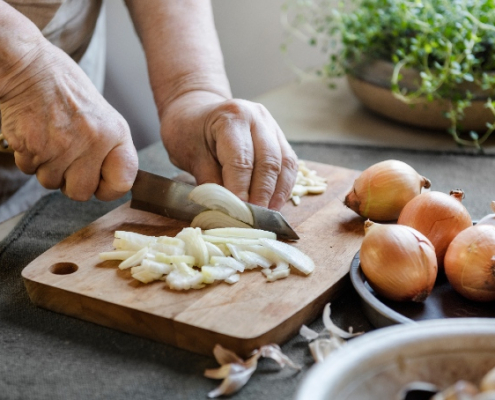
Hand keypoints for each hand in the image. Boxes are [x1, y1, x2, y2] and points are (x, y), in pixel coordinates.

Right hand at [0, 41, 137, 201]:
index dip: (108, 188)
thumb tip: (109, 178)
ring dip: (47, 167)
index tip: (100, 181)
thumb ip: (107, 147)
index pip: (122, 183)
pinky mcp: (32, 148)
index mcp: (115, 134)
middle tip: (66, 158)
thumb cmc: (63, 86)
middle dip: (70, 181)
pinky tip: (34, 134)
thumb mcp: (100, 113)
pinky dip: (29, 157)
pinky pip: (29, 170)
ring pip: (51, 182)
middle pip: (82, 192)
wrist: (26, 64)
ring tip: (48, 139)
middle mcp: (93, 143)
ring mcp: (61, 147)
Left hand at [160, 91, 297, 209]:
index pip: (241, 161)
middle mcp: (257, 118)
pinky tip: (274, 203)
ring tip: (266, 216)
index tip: (238, 215)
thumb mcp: (190, 156)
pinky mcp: (279, 137)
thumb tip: (226, 212)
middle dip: (262, 195)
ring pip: (284, 164)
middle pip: (268, 162)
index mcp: (232, 117)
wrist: (195, 110)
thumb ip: (210, 182)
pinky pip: (288, 164)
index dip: (241, 191)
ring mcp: (272, 126)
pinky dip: (283, 186)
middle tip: (253, 220)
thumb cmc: (188, 131)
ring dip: (277, 193)